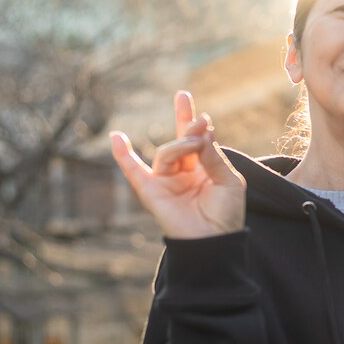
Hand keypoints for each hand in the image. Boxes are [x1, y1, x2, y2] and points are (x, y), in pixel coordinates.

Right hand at [110, 90, 245, 238]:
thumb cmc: (227, 214)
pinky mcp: (152, 192)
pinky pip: (134, 171)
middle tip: (193, 110)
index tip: (188, 100)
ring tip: (196, 142)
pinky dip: (123, 156)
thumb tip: (203, 129)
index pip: (195, 139)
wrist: (216, 242)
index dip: (190, 119)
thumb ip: (213, 156)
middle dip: (186, 124)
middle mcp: (183, 173)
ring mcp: (166, 181)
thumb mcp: (228, 180)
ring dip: (182, 143)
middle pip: (179, 141)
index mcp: (203, 168)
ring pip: (167, 153)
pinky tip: (116, 137)